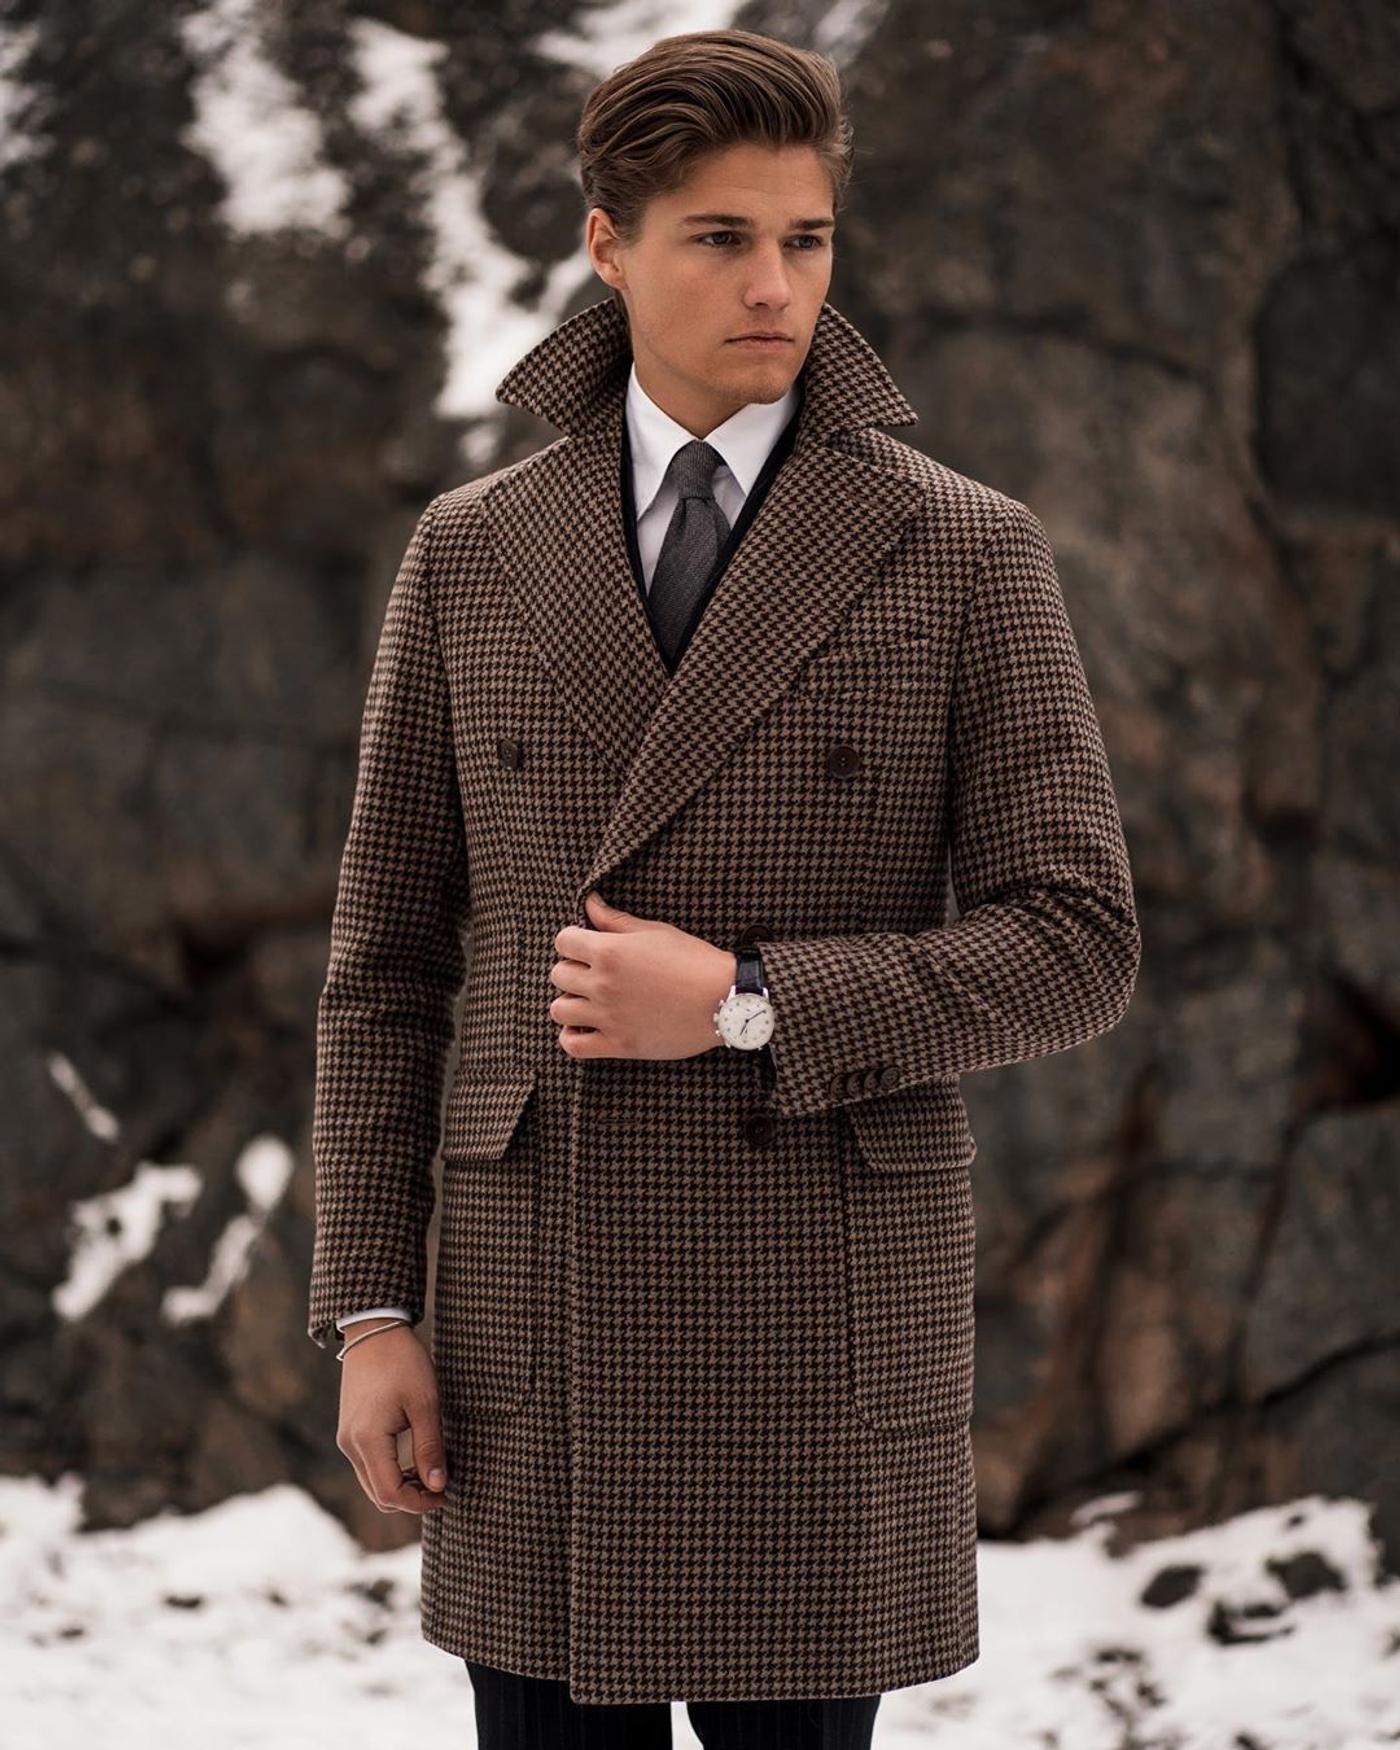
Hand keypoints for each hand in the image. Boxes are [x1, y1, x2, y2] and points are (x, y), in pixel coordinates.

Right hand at [336, 1321, 449, 1513]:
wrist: (374, 1331)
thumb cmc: (403, 1363)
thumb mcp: (425, 1404)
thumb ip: (429, 1448)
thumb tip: (437, 1486)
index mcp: (368, 1440)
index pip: (390, 1493)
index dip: (419, 1503)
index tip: (445, 1494)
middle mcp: (351, 1445)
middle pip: (378, 1495)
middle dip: (410, 1499)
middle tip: (441, 1487)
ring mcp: (347, 1439)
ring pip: (372, 1482)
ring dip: (400, 1486)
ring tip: (431, 1472)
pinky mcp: (350, 1431)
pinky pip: (369, 1466)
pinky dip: (390, 1472)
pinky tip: (413, 1461)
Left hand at [550, 891, 736, 1060]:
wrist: (724, 1000)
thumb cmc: (693, 961)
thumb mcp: (655, 932)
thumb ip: (615, 920)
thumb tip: (589, 902)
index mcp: (610, 951)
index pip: (564, 941)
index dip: (573, 941)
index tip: (586, 947)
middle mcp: (603, 984)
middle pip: (558, 974)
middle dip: (572, 970)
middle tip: (592, 973)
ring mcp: (608, 1016)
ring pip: (559, 1010)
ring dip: (569, 1003)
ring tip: (587, 1001)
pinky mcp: (618, 1045)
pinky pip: (573, 1045)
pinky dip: (571, 1037)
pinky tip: (584, 1028)